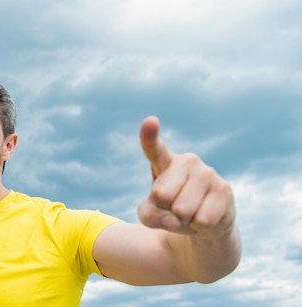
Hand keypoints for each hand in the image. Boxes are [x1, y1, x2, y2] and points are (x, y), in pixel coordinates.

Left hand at [137, 116, 235, 237]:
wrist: (203, 224)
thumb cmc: (170, 212)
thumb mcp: (150, 214)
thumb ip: (148, 215)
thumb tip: (173, 220)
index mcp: (164, 162)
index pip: (154, 149)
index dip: (150, 136)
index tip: (150, 121)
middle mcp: (187, 161)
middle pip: (161, 195)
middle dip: (164, 210)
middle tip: (175, 208)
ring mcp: (207, 173)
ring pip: (181, 210)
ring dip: (183, 220)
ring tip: (190, 212)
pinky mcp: (225, 189)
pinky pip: (202, 220)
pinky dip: (199, 227)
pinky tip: (204, 217)